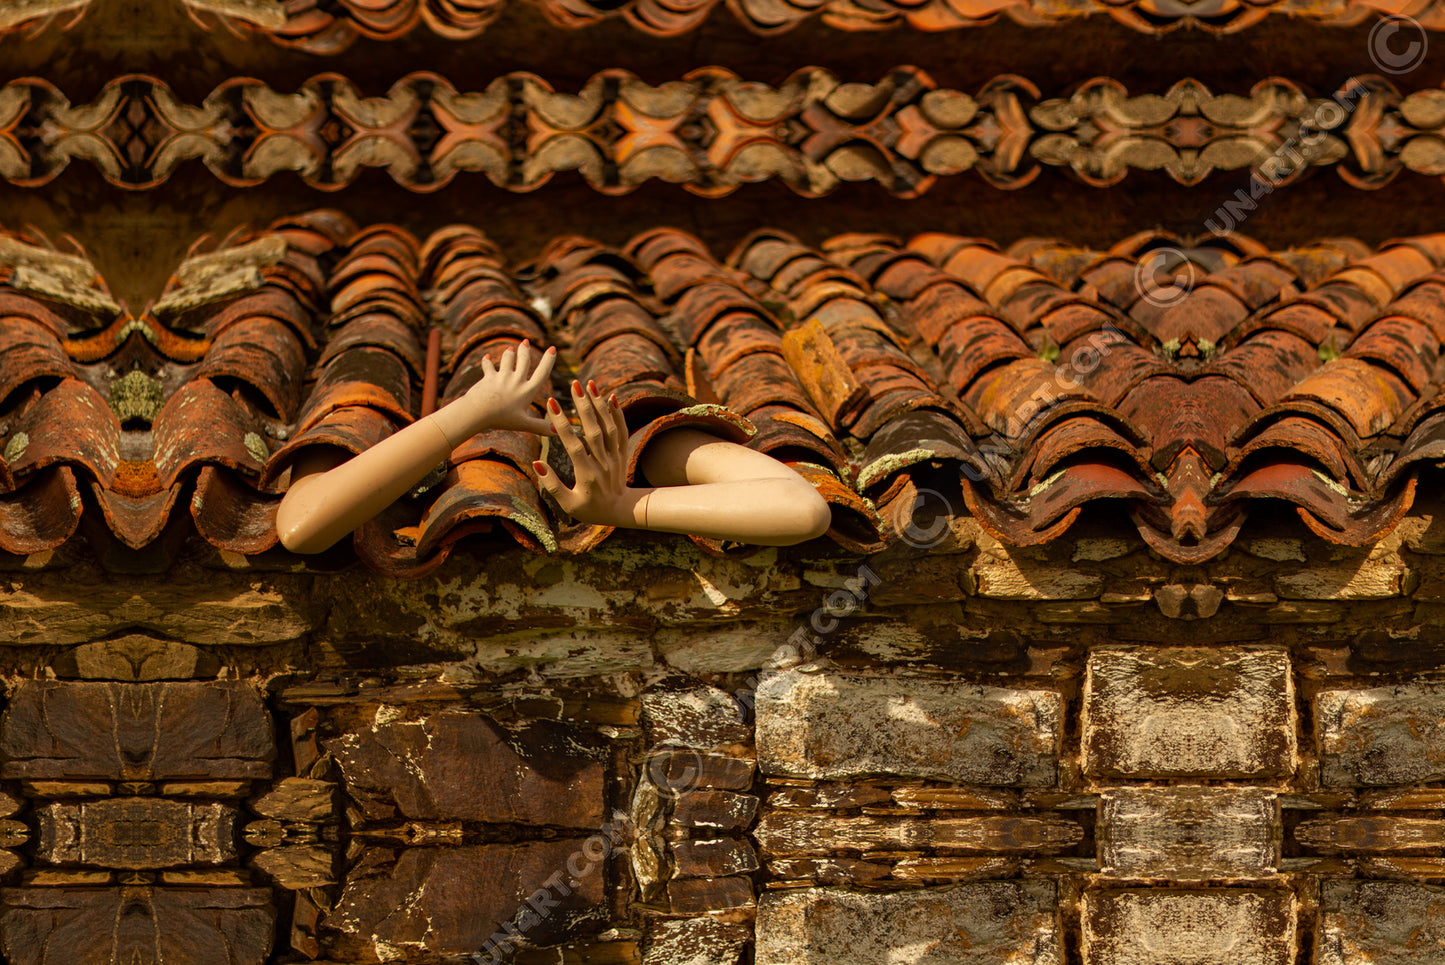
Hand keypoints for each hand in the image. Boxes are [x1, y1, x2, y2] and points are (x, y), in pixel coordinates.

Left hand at [431, 340, 555, 445]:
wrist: (479, 411)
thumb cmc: (502, 419)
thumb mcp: (524, 424)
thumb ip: (541, 427)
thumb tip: (558, 431)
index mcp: (527, 391)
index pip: (542, 372)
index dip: (548, 360)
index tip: (552, 348)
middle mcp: (516, 380)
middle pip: (523, 360)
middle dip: (525, 350)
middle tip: (526, 342)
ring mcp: (502, 377)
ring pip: (507, 359)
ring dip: (509, 353)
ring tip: (510, 349)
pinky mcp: (488, 377)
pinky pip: (488, 366)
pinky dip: (487, 361)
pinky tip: (487, 357)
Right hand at [533, 380, 645, 527]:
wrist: (622, 511)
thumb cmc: (590, 509)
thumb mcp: (568, 504)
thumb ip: (552, 484)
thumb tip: (536, 463)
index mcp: (587, 474)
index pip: (574, 445)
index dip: (562, 424)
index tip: (551, 404)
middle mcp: (603, 462)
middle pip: (593, 431)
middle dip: (584, 406)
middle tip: (574, 384)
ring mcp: (615, 456)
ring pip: (608, 427)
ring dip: (599, 404)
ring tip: (590, 384)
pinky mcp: (622, 453)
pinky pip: (621, 430)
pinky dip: (617, 413)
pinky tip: (610, 397)